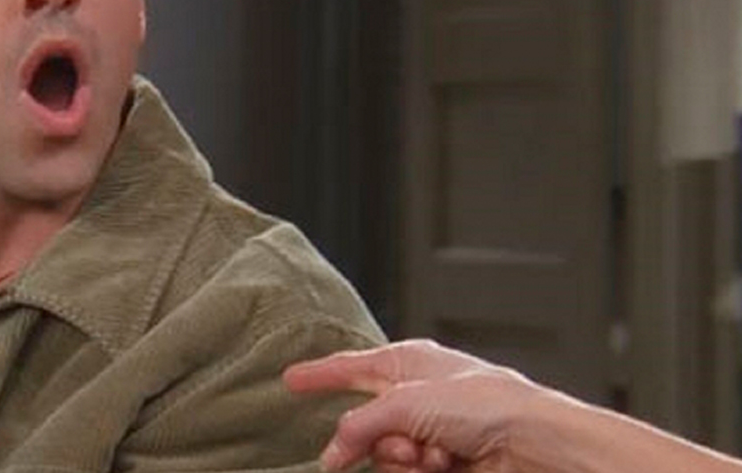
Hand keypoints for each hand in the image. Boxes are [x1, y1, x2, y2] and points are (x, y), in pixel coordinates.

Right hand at [284, 339, 539, 472]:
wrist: (534, 443)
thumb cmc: (484, 403)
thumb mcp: (404, 401)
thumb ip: (358, 426)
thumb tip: (331, 454)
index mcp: (410, 362)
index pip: (352, 366)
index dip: (320, 374)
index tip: (290, 380)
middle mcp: (420, 396)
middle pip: (366, 422)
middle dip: (375, 438)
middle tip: (401, 445)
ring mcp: (432, 433)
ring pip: (386, 455)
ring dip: (404, 459)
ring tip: (434, 455)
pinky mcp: (445, 464)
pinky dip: (420, 472)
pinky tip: (446, 466)